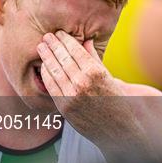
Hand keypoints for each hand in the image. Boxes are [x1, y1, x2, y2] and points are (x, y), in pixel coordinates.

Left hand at [36, 31, 152, 157]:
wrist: (120, 130)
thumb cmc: (118, 100)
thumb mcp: (109, 76)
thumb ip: (95, 58)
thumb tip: (86, 41)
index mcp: (95, 72)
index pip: (75, 50)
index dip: (65, 40)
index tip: (59, 33)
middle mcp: (82, 83)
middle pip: (62, 58)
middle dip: (53, 45)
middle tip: (46, 36)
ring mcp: (72, 96)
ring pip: (54, 71)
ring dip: (46, 57)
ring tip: (41, 48)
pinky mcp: (65, 108)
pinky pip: (51, 87)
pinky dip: (46, 74)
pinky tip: (44, 66)